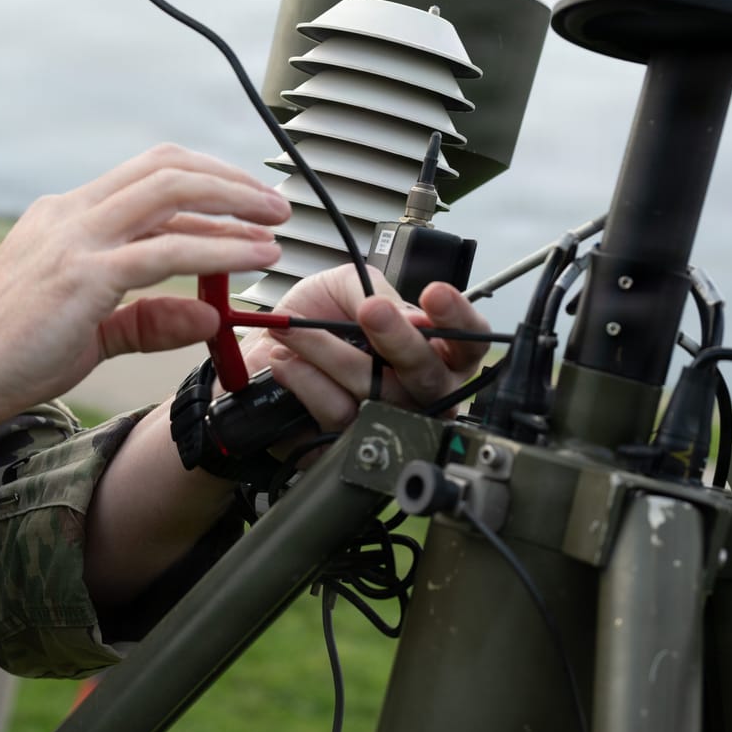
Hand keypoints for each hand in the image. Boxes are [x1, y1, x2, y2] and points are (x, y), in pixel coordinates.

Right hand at [0, 144, 288, 425]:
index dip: (204, 185)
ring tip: (276, 227)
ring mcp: (76, 239)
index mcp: (65, 218)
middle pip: (167, 168)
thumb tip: (210, 314)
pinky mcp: (83, 276)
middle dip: (230, 181)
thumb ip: (148, 321)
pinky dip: (219, 250)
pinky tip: (251, 261)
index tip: (243, 205)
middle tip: (275, 204)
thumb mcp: (89, 333)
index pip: (147, 180)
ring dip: (235, 204)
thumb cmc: (1, 355)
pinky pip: (167, 252)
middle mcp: (71, 215)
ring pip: (172, 192)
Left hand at [243, 266, 491, 432]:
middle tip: (371, 311)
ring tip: (295, 330)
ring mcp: (388, 420)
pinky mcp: (349, 444)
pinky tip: (287, 361)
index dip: (458, 320)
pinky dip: (306, 380)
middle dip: (398, 339)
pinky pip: (338, 413)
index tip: (435, 295)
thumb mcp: (343, 286)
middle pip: (429, 374)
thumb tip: (414, 319)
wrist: (261, 350)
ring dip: (329, 352)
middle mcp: (419, 389)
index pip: (469, 340)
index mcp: (434, 348)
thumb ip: (375, 291)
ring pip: (375, 392)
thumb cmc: (313, 319)